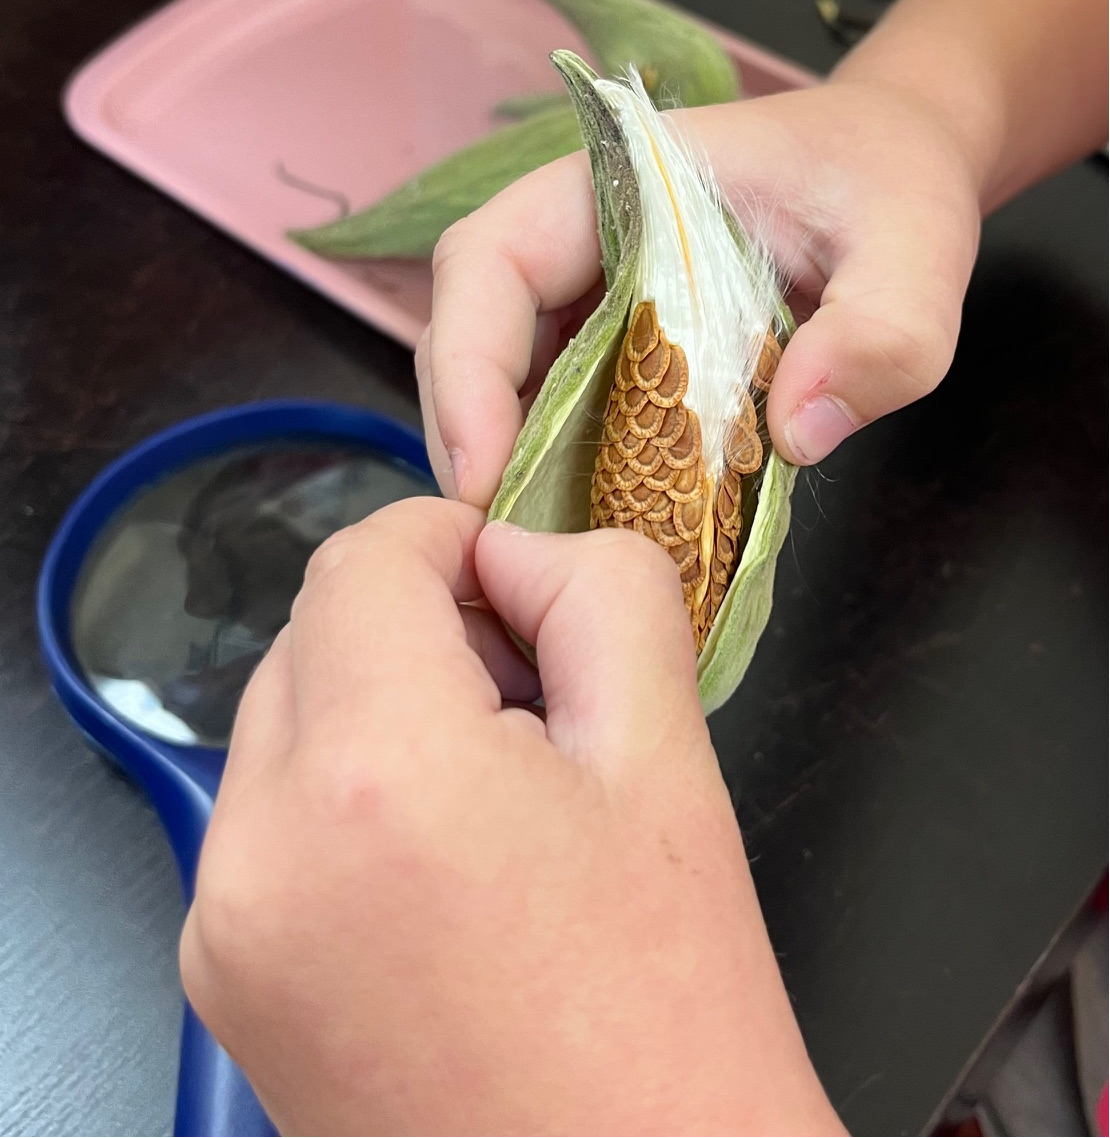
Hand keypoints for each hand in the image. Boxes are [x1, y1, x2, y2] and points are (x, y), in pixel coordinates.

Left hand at [181, 498, 840, 1136]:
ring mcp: (224, 924)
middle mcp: (261, 846)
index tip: (513, 574)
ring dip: (378, 707)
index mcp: (376, 773)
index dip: (447, 538)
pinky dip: (341, 794)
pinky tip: (440, 861)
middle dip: (417, 627)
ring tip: (493, 788)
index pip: (362, 562)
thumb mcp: (666, 757)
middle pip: (313, 635)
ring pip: (285, 720)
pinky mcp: (223, 979)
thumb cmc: (670, 1006)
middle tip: (527, 692)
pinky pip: (268, 818)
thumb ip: (599, 594)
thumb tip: (518, 551)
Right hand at [417, 77, 980, 505]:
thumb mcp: (916, 247)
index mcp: (620, 186)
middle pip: (475, 331)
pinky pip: (568, 408)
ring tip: (538, 554)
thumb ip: (882, 331)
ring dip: (514, 465)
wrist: (895, 175)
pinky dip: (567, 470)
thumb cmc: (892, 185)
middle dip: (472, 437)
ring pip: (510, 380)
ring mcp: (595, 295)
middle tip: (502, 545)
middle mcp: (583, 240)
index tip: (483, 471)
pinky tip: (593, 527)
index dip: (464, 364)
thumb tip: (796, 435)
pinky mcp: (621, 345)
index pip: (491, 260)